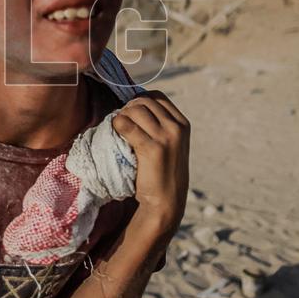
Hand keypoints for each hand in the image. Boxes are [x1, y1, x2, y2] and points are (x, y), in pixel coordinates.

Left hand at [111, 91, 189, 242]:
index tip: (131, 113)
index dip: (140, 100)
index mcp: (182, 123)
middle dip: (128, 108)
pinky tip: (116, 133)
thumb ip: (159, 124)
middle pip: (144, 101)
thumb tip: (132, 104)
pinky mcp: (152, 148)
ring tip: (120, 129)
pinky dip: (117, 125)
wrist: (166, 201)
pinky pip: (126, 125)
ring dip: (122, 116)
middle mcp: (177, 127)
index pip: (157, 97)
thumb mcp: (170, 143)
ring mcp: (166, 137)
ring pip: (135, 110)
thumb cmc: (162, 171)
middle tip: (122, 122)